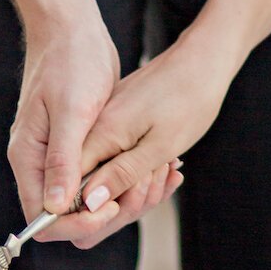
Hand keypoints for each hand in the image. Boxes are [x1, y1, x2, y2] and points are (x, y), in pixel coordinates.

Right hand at [7, 13, 183, 248]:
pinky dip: (131, 177)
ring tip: (164, 173)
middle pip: (70, 216)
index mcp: (28, 157)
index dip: (79, 223)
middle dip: (109, 211)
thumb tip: (56, 208)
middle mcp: (40, 162)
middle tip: (145, 188)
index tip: (113, 208)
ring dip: (127, 194)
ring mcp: (61, 155)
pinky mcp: (83, 145)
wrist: (72, 26)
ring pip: (92, 199)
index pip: (44, 217)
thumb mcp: (72, 111)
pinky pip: (103, 177)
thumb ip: (64, 160)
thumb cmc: (70, 61)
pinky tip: (164, 166)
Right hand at [77, 35, 232, 212]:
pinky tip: (168, 164)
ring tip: (168, 167)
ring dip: (139, 185)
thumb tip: (88, 204)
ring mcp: (104, 127)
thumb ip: (121, 173)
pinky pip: (120, 161)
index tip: (121, 206)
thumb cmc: (187, 98)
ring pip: (108, 178)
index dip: (89, 212)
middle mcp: (92, 131)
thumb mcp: (159, 144)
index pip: (68, 190)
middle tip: (158, 178)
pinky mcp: (117, 124)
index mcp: (96, 135)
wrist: (202, 57)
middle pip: (88, 191)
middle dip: (124, 200)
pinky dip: (143, 169)